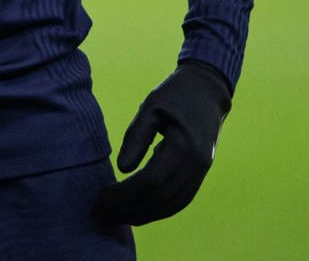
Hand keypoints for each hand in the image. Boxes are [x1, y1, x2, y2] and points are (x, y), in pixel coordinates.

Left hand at [95, 62, 232, 226]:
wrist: (207, 91)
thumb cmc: (174, 95)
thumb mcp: (150, 107)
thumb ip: (136, 136)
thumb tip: (122, 168)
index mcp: (183, 146)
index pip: (150, 181)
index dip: (124, 194)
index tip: (101, 197)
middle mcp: (196, 165)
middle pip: (160, 199)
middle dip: (129, 209)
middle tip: (102, 213)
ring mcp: (201, 172)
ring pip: (172, 205)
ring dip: (143, 215)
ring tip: (116, 217)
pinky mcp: (200, 174)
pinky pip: (180, 200)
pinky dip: (159, 210)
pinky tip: (138, 212)